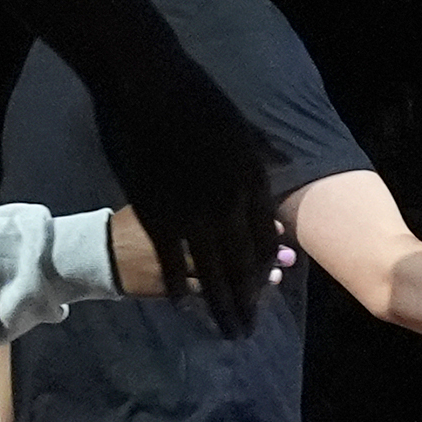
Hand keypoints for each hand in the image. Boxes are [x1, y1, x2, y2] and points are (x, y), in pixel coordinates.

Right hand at [89, 46, 276, 335]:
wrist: (149, 91)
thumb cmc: (196, 103)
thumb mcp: (237, 134)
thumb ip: (253, 162)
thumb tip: (271, 173)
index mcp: (252, 185)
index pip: (265, 240)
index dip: (267, 267)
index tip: (269, 285)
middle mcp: (231, 206)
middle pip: (245, 266)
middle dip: (250, 301)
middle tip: (251, 327)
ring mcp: (196, 218)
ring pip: (216, 276)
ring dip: (224, 306)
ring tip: (232, 330)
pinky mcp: (160, 223)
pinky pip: (175, 269)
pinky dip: (182, 292)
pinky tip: (187, 307)